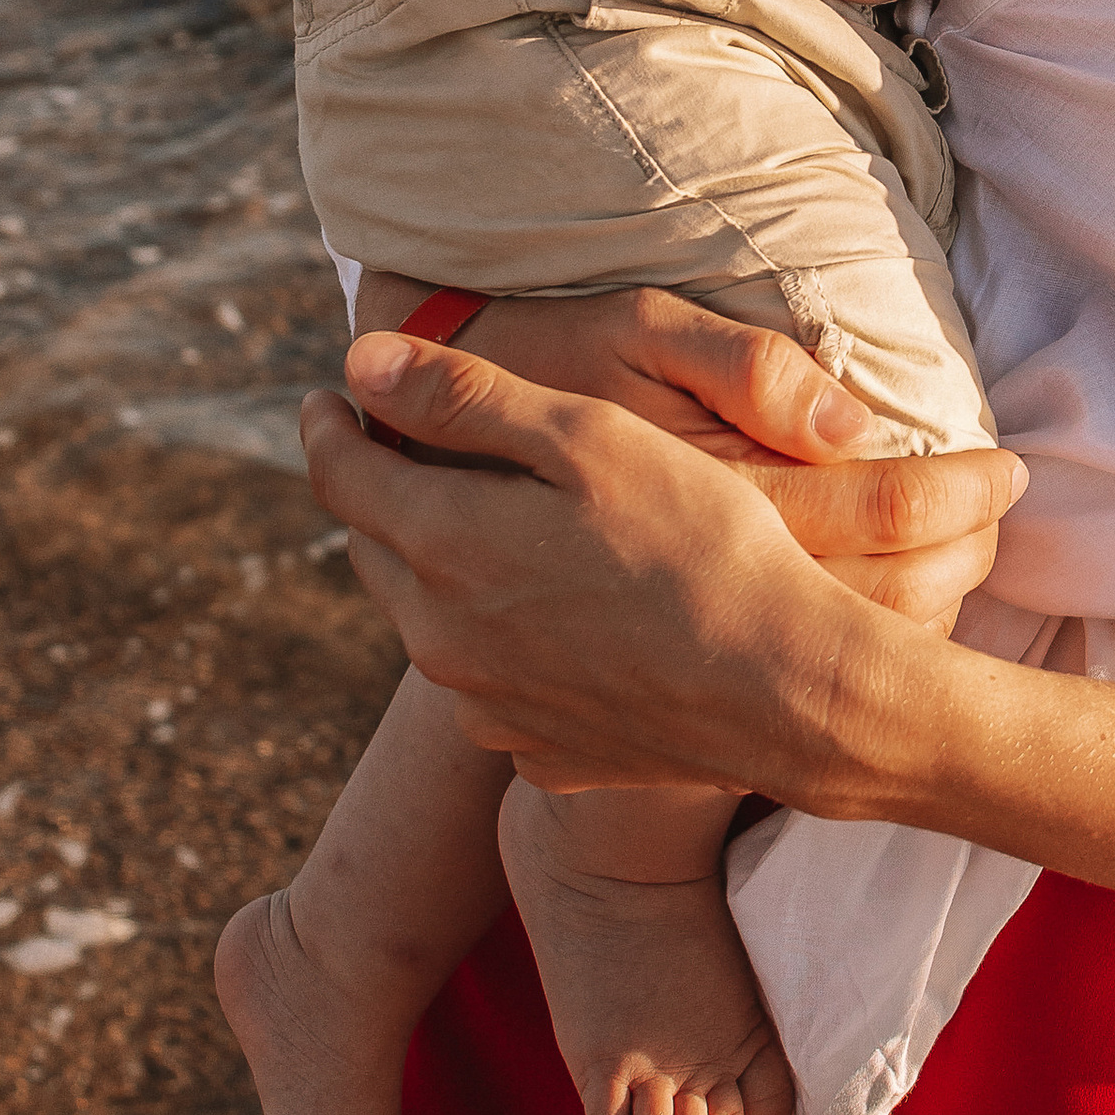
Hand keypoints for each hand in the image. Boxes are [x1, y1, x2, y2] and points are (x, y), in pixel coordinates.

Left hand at [304, 334, 1022, 797]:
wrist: (786, 687)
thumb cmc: (699, 539)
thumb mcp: (587, 439)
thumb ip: (466, 398)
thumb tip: (358, 362)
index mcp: (445, 548)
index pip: (344, 476)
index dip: (329, 425)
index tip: (328, 395)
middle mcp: (443, 642)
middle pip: (376, 550)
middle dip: (376, 493)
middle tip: (388, 449)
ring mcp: (489, 708)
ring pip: (429, 622)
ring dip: (434, 569)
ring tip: (473, 527)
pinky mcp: (540, 752)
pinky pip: (490, 684)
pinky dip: (496, 640)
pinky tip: (549, 615)